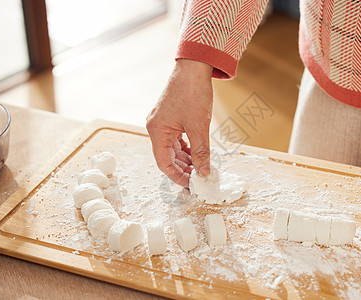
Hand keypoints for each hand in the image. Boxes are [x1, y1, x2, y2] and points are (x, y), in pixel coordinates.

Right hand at [146, 59, 212, 186]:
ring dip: (186, 159)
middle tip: (199, 178)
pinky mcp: (171, 116)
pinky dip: (187, 147)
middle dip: (183, 169)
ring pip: (173, 148)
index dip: (177, 176)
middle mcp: (156, 127)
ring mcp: (163, 122)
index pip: (164, 163)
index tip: (191, 184)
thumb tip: (204, 173)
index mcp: (157, 131)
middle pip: (167, 157)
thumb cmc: (193, 92)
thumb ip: (201, 152)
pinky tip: (197, 153)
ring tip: (201, 167)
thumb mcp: (199, 127)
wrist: (194, 67)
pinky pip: (176, 138)